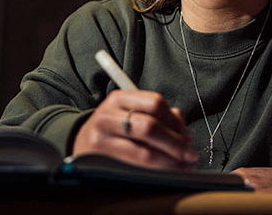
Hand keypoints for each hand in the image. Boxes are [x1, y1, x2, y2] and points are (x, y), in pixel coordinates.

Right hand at [72, 90, 197, 168]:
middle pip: (150, 127)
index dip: (175, 121)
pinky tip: (165, 173)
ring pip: (143, 152)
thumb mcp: (131, 112)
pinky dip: (155, 172)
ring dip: (169, 162)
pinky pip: (134, 169)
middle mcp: (107, 116)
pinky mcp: (99, 161)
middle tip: (190, 156)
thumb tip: (185, 134)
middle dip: (176, 144)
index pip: (154, 103)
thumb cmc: (114, 128)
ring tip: (182, 167)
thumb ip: (159, 116)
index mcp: (119, 98)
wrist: (81, 142)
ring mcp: (101, 139)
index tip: (187, 136)